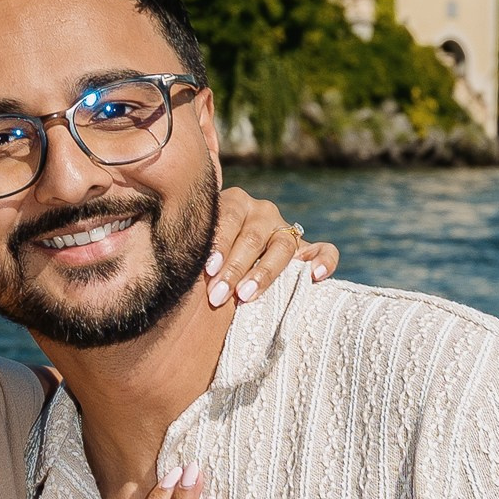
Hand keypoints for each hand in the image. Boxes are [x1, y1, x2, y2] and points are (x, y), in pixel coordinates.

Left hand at [208, 188, 338, 311]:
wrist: (236, 257)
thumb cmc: (210, 257)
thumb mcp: (201, 246)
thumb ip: (195, 250)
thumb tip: (173, 267)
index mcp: (235, 202)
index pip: (227, 219)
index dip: (218, 244)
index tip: (208, 270)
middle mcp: (262, 211)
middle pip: (251, 238)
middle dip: (233, 269)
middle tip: (218, 295)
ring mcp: (287, 228)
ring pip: (282, 247)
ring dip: (264, 273)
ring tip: (246, 296)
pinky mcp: (309, 247)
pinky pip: (325, 250)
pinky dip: (324, 261)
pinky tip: (315, 276)